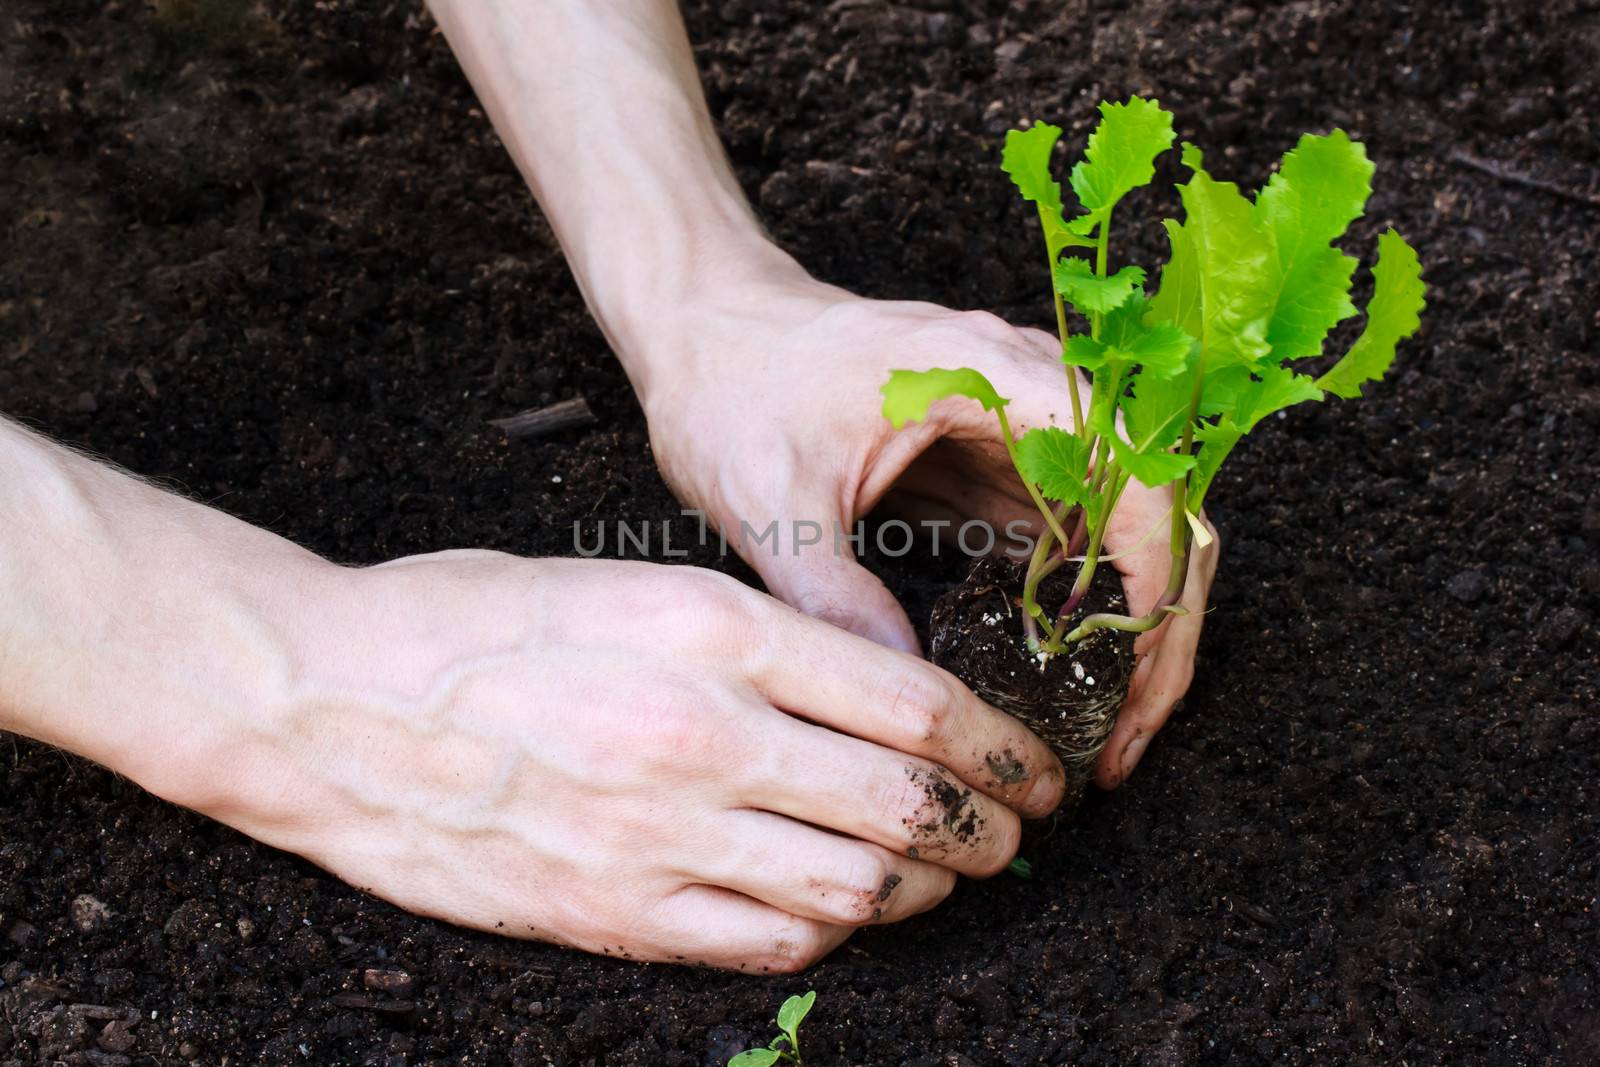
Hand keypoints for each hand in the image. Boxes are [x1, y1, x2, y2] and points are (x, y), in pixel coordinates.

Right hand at [188, 553, 1065, 970]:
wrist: (331, 702)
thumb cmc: (479, 621)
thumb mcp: (633, 585)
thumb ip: (763, 640)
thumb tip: (879, 700)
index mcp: (715, 630)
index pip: (915, 703)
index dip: (1003, 745)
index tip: (1036, 765)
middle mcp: (703, 734)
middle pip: (907, 804)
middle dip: (991, 826)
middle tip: (1016, 829)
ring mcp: (658, 833)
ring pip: (856, 886)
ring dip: (923, 886)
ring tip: (941, 873)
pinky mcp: (613, 910)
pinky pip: (768, 940)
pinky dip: (832, 929)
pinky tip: (841, 908)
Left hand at [632, 270, 1219, 787]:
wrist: (703, 332)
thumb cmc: (732, 385)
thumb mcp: (770, 498)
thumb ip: (833, 593)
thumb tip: (909, 695)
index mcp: (989, 372)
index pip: (1129, 470)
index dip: (1152, 576)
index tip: (1132, 672)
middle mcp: (1026, 391)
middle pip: (1148, 510)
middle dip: (1156, 628)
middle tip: (1124, 737)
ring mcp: (1018, 428)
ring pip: (1118, 534)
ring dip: (1123, 629)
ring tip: (1103, 732)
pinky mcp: (995, 462)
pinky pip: (1066, 541)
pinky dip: (1075, 614)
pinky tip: (1053, 682)